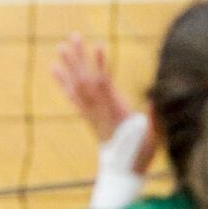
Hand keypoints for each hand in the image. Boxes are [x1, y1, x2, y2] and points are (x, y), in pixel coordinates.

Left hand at [51, 33, 155, 173]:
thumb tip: (153, 100)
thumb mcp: (153, 138)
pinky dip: (63, 81)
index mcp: (115, 111)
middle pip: (86, 80)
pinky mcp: (87, 116)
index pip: (105, 85)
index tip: (99, 46)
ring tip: (61, 46)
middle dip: (80, 58)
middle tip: (73, 36)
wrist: (121, 172)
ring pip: (77, 85)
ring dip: (69, 65)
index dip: (101, 66)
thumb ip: (153, 120)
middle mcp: (99, 110)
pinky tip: (54, 68)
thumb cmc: (140, 154)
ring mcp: (91, 113)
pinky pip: (72, 96)